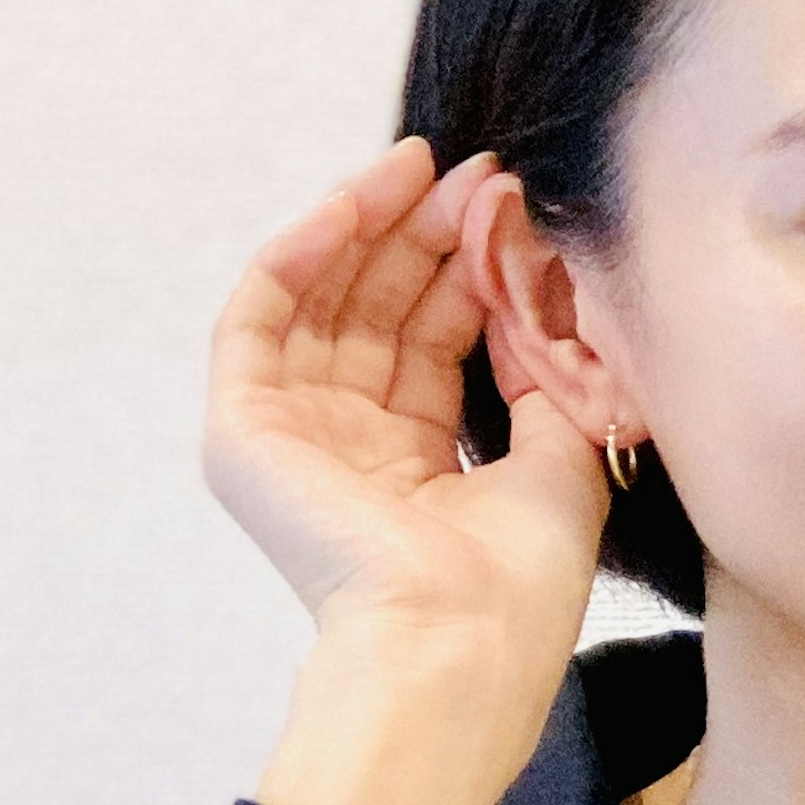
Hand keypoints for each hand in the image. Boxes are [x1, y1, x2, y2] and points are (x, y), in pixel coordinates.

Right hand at [201, 134, 606, 670]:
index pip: (434, 340)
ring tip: (429, 166)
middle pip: (378, 310)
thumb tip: (539, 287)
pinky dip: (303, 252)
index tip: (515, 204)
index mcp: (416, 467)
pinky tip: (358, 204)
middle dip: (427, 234)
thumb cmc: (523, 579)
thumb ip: (546, 370)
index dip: (471, 268)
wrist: (461, 637)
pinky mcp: (242, 431)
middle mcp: (348, 447)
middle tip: (481, 170)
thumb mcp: (561, 455)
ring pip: (323, 300)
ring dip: (372, 227)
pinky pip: (259, 316)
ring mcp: (292, 437)